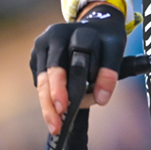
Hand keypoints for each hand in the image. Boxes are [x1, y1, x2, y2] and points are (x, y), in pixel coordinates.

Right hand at [30, 3, 126, 135]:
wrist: (93, 25)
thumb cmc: (104, 38)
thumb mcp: (114, 48)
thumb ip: (110, 71)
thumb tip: (101, 99)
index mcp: (72, 30)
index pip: (76, 57)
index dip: (78, 79)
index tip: (83, 103)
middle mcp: (52, 36)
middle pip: (52, 70)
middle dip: (55, 95)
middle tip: (60, 116)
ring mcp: (40, 48)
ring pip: (43, 80)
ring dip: (48, 104)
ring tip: (55, 124)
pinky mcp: (35, 59)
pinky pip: (41, 82)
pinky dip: (48, 97)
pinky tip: (56, 110)